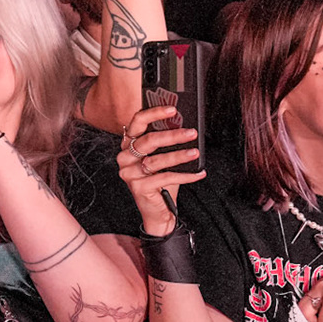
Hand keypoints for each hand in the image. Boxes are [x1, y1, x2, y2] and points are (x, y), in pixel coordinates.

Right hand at [115, 104, 203, 235]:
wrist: (158, 211)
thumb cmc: (161, 182)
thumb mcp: (163, 159)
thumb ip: (166, 144)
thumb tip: (185, 127)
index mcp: (128, 145)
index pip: (137, 122)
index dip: (153, 113)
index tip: (172, 109)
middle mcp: (125, 158)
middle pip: (147, 141)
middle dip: (172, 135)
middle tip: (191, 132)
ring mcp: (129, 173)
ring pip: (156, 160)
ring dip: (179, 156)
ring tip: (196, 153)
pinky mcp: (138, 188)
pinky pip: (165, 178)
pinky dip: (184, 175)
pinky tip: (198, 173)